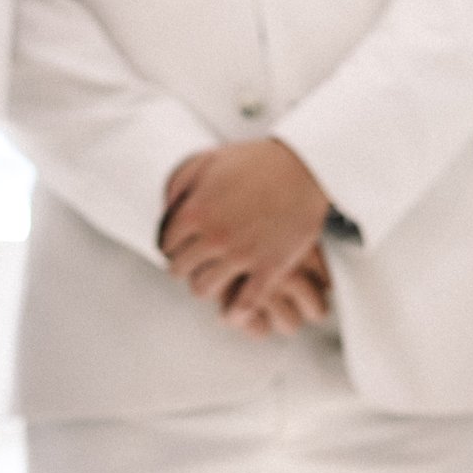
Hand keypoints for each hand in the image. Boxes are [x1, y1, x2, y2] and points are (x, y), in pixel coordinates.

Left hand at [159, 139, 331, 321]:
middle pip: (181, 270)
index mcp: (196, 210)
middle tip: (199, 263)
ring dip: (207, 286)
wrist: (306, 166)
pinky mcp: (269, 267)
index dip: (173, 246)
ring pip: (204, 289)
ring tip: (216, 279)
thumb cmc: (257, 160)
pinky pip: (243, 304)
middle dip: (187, 266)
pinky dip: (235, 312)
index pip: (167, 244)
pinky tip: (234, 311)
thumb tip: (166, 208)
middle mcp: (214, 236)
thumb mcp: (209, 160)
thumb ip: (181, 183)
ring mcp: (242, 254)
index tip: (183, 248)